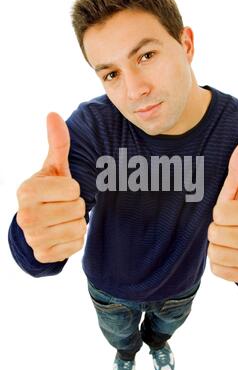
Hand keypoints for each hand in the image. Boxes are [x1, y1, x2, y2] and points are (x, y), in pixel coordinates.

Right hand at [16, 113, 86, 262]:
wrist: (37, 223)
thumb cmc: (49, 191)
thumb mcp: (54, 167)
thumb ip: (58, 143)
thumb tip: (54, 115)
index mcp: (27, 191)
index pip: (73, 189)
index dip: (72, 188)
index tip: (61, 191)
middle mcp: (26, 216)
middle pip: (77, 208)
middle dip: (76, 206)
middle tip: (62, 206)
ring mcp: (34, 238)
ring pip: (79, 227)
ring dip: (77, 222)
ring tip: (63, 218)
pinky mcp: (44, 255)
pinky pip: (76, 245)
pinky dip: (74, 239)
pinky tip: (62, 233)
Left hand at [207, 139, 237, 284]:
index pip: (220, 212)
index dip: (219, 211)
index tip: (228, 212)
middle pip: (215, 234)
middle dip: (215, 229)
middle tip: (226, 227)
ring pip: (215, 253)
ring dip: (215, 246)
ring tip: (227, 240)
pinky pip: (217, 270)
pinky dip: (219, 263)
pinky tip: (229, 255)